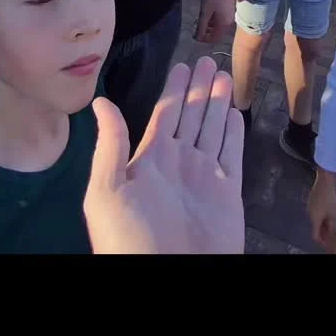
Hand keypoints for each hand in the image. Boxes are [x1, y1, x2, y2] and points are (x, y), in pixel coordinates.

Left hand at [83, 57, 244, 253]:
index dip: (174, 88)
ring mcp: (204, 177)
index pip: (165, 114)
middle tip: (209, 59)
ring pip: (213, 129)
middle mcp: (179, 163)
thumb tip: (101, 102)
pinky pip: (232, 155)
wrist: (167, 276)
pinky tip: (234, 114)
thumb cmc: (130, 239)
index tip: (183, 65)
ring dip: (218, 103)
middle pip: (192, 115)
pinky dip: (234, 134)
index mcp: (150, 160)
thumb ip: (109, 145)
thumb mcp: (107, 192)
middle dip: (199, 88)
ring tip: (224, 76)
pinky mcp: (227, 193)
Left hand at [195, 0, 235, 42]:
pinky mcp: (230, 8)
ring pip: (219, 26)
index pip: (215, 38)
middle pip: (217, 33)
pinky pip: (221, 19)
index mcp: (225, 24)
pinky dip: (213, 19)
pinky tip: (207, 13)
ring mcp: (231, 14)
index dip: (204, 39)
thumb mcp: (205, 12)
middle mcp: (230, 21)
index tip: (194, 35)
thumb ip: (201, 27)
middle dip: (206, 32)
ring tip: (200, 20)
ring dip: (209, 26)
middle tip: (196, 27)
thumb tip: (197, 38)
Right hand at [308, 169, 335, 249]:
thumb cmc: (330, 198)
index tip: (328, 243)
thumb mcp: (334, 214)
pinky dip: (321, 215)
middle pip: (315, 227)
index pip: (315, 235)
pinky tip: (328, 212)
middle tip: (332, 234)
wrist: (324, 180)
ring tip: (332, 223)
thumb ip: (332, 226)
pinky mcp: (311, 200)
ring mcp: (309, 206)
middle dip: (323, 232)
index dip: (321, 242)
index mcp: (314, 219)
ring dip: (322, 223)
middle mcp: (309, 214)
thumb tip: (331, 235)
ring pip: (315, 219)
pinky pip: (315, 212)